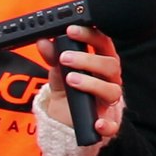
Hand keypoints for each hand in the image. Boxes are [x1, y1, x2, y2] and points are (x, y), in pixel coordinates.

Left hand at [36, 25, 125, 139]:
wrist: (68, 120)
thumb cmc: (70, 91)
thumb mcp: (59, 72)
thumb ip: (53, 57)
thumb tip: (43, 41)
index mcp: (102, 63)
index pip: (103, 44)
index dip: (91, 35)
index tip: (72, 31)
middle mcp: (110, 79)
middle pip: (111, 65)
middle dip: (88, 59)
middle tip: (65, 58)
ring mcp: (109, 100)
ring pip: (112, 90)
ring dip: (92, 84)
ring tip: (71, 80)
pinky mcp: (108, 122)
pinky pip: (112, 125)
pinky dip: (106, 124)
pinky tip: (96, 122)